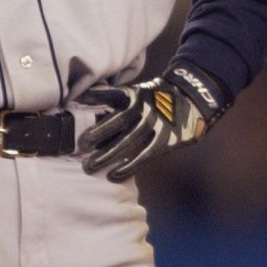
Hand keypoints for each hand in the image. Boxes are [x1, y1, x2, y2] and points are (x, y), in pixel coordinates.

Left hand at [76, 62, 225, 181]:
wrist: (193, 99)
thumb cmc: (157, 98)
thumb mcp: (137, 90)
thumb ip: (115, 97)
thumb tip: (82, 100)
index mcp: (135, 94)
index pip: (110, 96)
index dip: (92, 100)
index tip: (73, 106)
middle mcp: (144, 108)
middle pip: (117, 122)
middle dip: (96, 134)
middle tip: (80, 147)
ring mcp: (155, 124)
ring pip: (128, 142)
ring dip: (107, 155)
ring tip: (89, 166)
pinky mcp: (165, 140)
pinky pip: (144, 155)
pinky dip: (128, 167)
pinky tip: (113, 175)